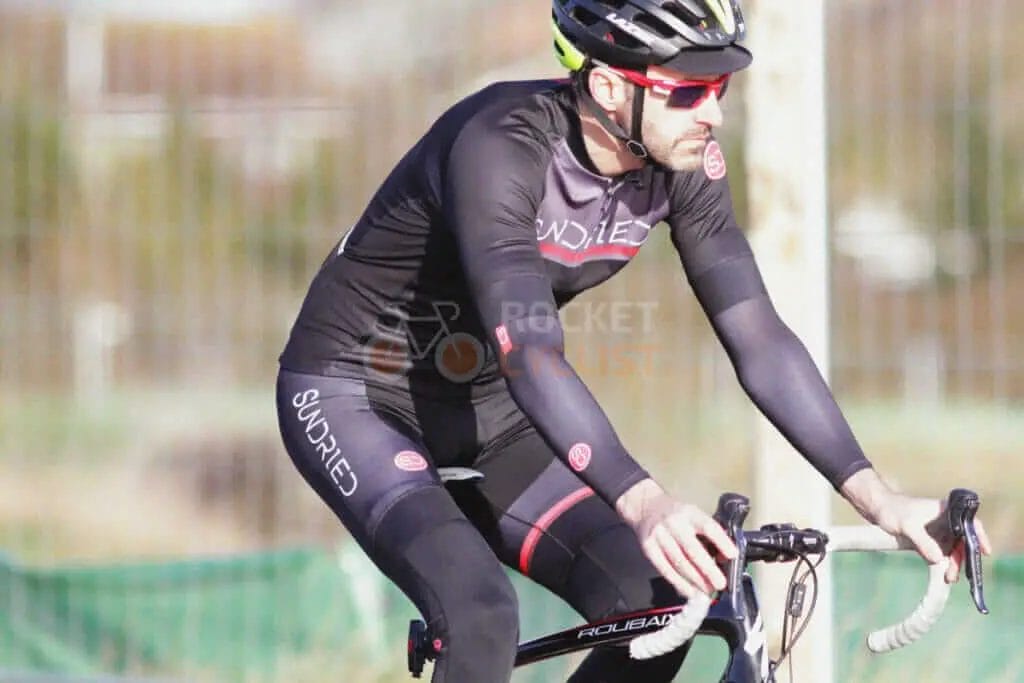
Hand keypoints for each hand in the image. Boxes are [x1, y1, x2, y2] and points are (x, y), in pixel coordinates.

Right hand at [616, 479, 737, 598]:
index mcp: (689, 513)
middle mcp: (674, 524)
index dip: (721, 542)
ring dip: (695, 580)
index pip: (708, 527)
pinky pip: (665, 570)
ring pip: (679, 563)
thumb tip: (723, 558)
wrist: (645, 507)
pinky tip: (690, 592)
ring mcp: (659, 536)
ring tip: (708, 590)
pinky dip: (679, 584)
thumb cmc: (675, 514)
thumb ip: (708, 533)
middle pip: (692, 550)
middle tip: (720, 583)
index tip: (732, 555)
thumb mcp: (694, 514)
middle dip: (708, 570)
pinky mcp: (649, 549)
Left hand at [873, 493, 993, 583]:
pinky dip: (943, 564)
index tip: (985, 551)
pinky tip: (943, 576)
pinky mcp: (931, 541)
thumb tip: (938, 559)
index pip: (969, 522)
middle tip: (954, 574)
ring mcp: (939, 531)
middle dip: (961, 558)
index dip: (979, 536)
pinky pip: (942, 554)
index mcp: (945, 510)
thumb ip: (923, 541)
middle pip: (963, 541)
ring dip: (953, 564)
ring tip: (948, 578)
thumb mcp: (907, 525)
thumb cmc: (893, 511)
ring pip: (953, 550)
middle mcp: (946, 521)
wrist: (878, 509)